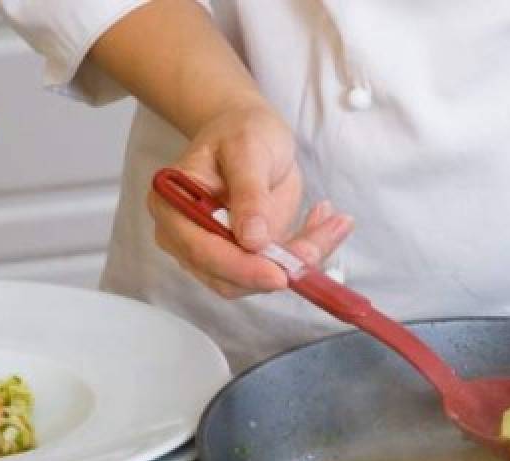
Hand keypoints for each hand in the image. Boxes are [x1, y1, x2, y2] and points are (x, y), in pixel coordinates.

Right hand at [148, 104, 352, 297]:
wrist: (248, 131)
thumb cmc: (239, 131)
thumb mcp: (247, 149)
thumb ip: (249, 193)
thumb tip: (252, 240)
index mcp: (174, 206)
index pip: (202, 251)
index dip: (241, 268)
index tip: (279, 274)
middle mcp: (188, 237)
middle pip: (228, 277)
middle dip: (277, 267)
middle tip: (317, 246)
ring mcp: (216, 251)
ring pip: (258, 279)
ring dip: (300, 259)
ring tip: (334, 224)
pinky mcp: (245, 256)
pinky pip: (278, 268)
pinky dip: (307, 252)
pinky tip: (327, 224)